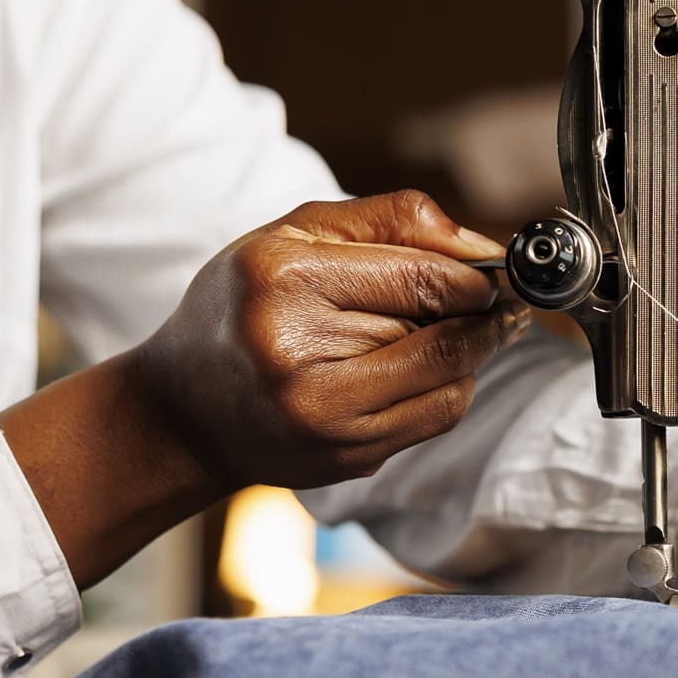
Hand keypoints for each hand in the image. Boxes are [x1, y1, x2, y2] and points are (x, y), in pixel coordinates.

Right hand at [132, 190, 527, 494]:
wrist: (185, 412)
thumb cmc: (241, 307)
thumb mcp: (295, 234)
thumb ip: (391, 221)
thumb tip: (483, 249)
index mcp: (283, 282)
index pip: (420, 279)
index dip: (474, 278)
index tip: (492, 276)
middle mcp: (300, 356)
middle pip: (439, 330)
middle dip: (472, 314)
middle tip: (484, 301)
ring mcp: (325, 417)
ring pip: (449, 378)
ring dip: (469, 352)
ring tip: (452, 330)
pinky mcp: (348, 457)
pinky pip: (437, 417)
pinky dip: (449, 387)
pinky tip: (424, 369)